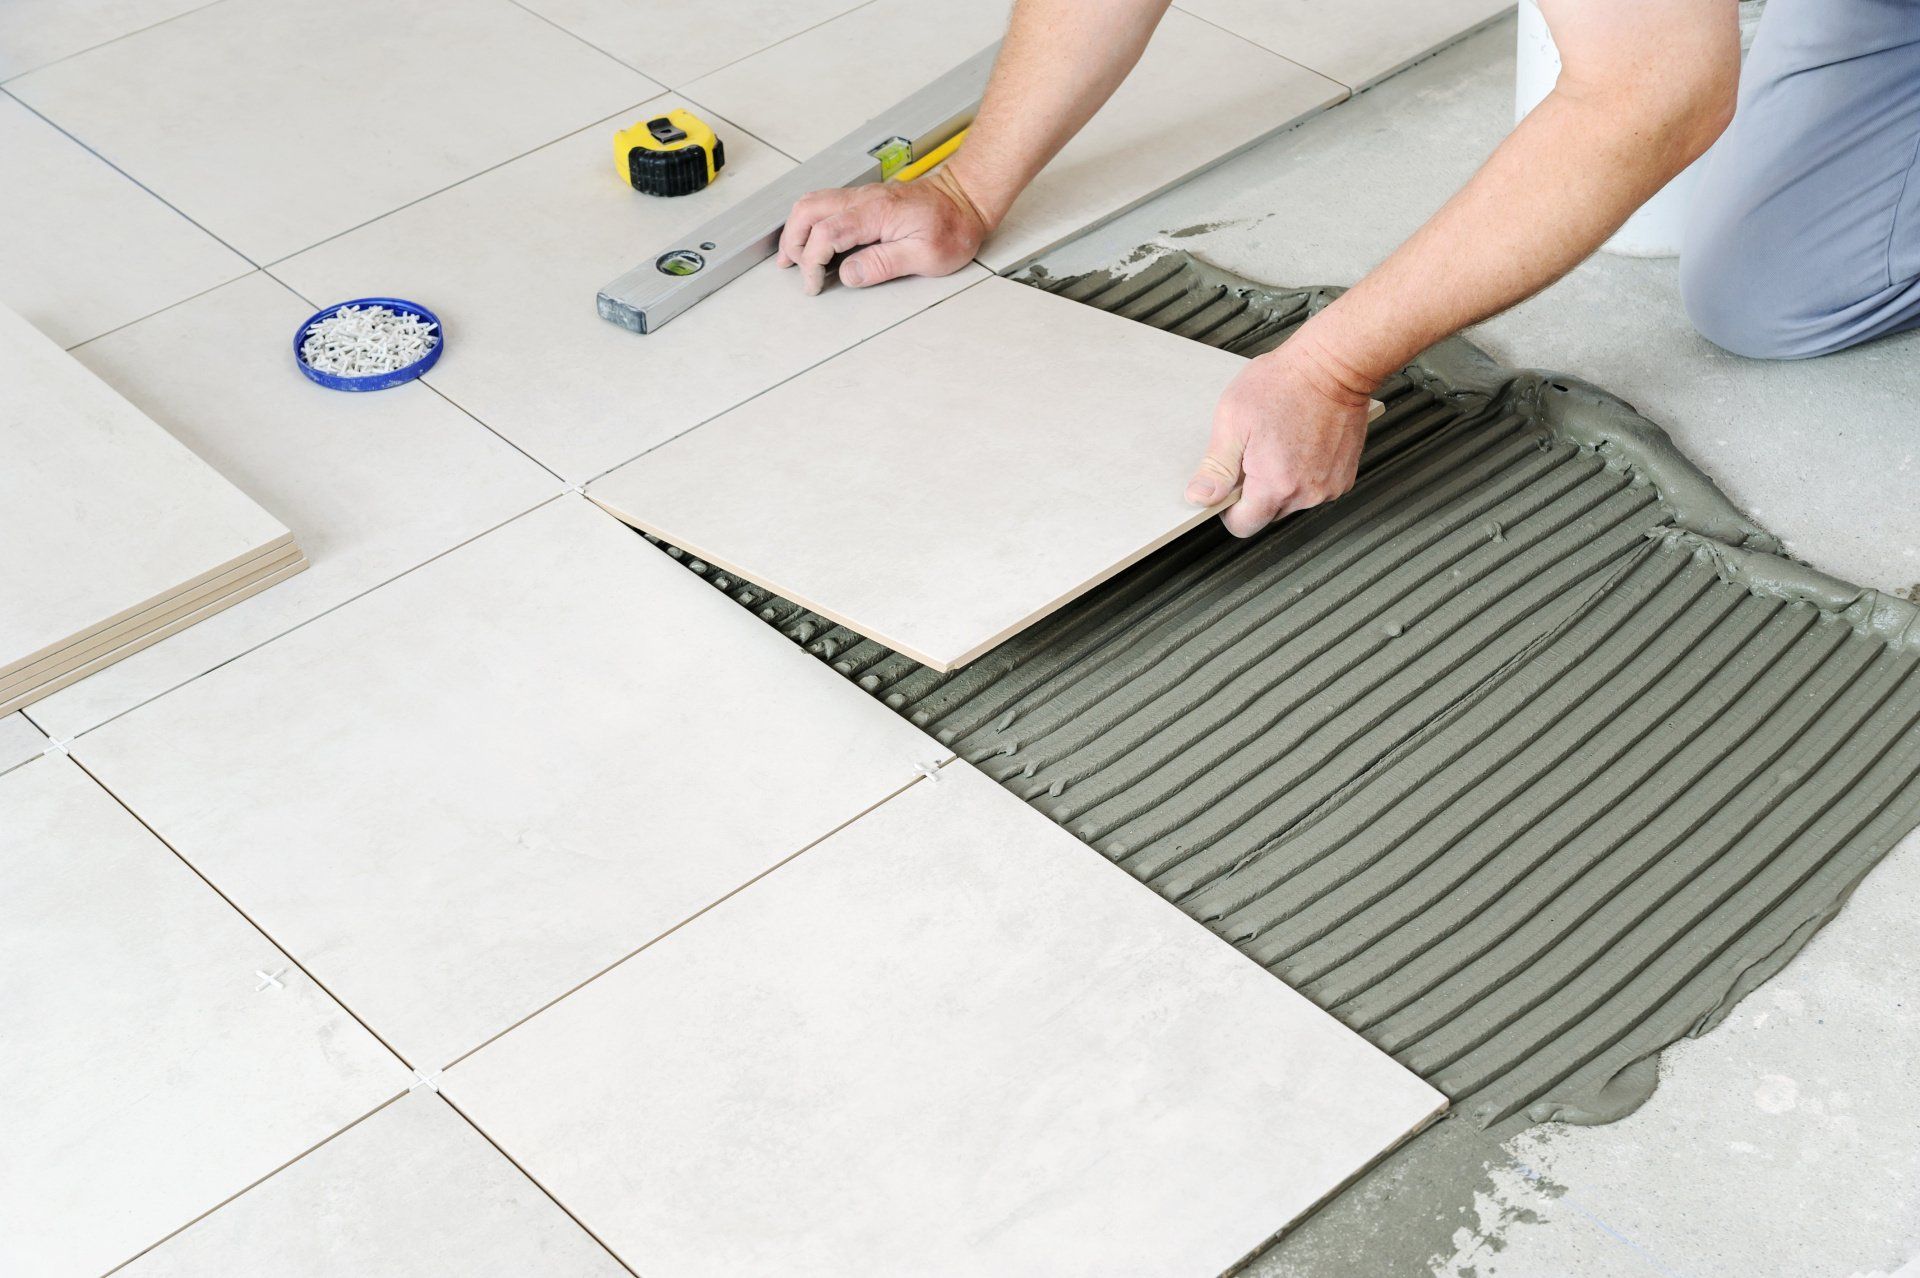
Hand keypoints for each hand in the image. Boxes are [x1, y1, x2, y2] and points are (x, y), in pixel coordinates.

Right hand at [775, 166, 990, 294]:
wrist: (966, 199)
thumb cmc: (953, 227)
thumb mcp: (926, 257)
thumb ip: (883, 265)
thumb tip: (848, 274)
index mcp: (876, 212)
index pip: (827, 233)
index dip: (813, 262)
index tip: (815, 284)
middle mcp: (864, 198)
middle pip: (808, 211)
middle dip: (794, 241)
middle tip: (794, 269)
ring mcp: (862, 195)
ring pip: (812, 202)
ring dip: (797, 229)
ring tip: (792, 256)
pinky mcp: (864, 199)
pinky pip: (825, 203)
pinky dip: (809, 221)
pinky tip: (810, 239)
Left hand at [1185, 336, 1373, 537]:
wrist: (1334, 364)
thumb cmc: (1285, 384)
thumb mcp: (1234, 420)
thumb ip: (1216, 467)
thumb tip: (1200, 497)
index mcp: (1275, 485)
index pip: (1243, 525)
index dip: (1229, 508)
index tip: (1230, 483)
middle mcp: (1306, 493)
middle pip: (1268, 514)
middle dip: (1255, 492)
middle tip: (1256, 451)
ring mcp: (1329, 486)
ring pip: (1291, 502)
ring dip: (1281, 482)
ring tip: (1280, 442)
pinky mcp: (1344, 476)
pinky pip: (1313, 488)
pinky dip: (1303, 473)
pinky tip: (1300, 443)